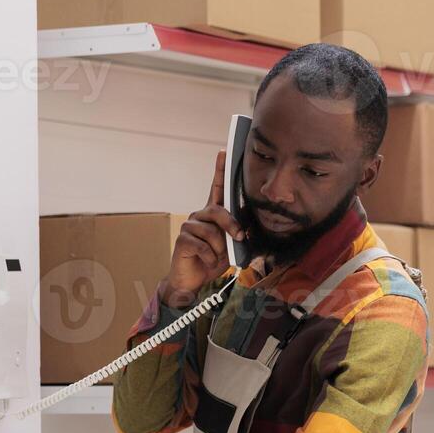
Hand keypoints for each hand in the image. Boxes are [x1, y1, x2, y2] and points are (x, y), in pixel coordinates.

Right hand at [161, 150, 246, 308]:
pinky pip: (203, 246)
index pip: (217, 188)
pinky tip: (205, 261)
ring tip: (216, 255)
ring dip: (219, 247)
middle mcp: (199, 215)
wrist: (193, 281)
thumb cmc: (212, 261)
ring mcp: (189, 226)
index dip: (220, 170)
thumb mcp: (231, 246)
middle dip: (231, 225)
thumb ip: (239, 232)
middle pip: (218, 210)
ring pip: (211, 231)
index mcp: (212, 214)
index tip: (224, 152)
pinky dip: (210, 257)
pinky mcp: (182, 238)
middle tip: (239, 237)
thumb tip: (250, 222)